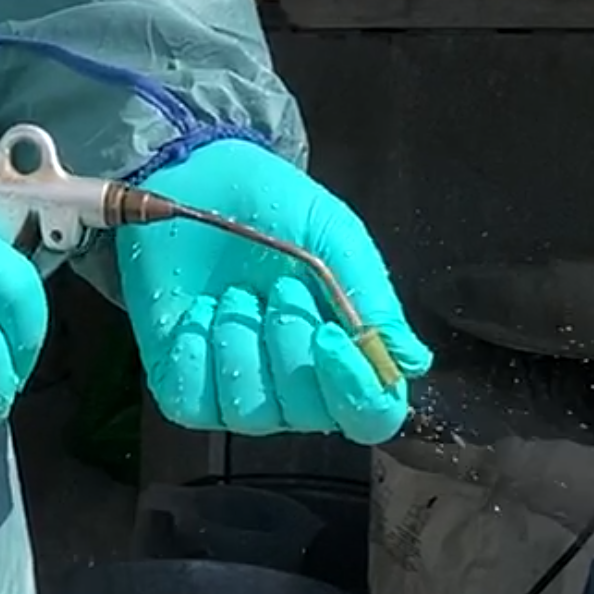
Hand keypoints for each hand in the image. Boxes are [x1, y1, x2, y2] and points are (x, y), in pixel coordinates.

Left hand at [116, 138, 430, 443]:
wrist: (200, 180)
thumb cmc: (272, 208)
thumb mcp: (334, 237)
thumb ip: (372, 299)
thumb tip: (407, 361)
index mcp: (347, 352)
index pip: (371, 413)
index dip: (356, 388)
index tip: (329, 333)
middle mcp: (298, 384)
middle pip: (309, 413)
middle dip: (289, 341)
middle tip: (278, 285)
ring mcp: (241, 388)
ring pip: (250, 412)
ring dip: (240, 342)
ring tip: (234, 293)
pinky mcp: (186, 385)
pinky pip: (194, 402)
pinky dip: (196, 353)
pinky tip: (200, 312)